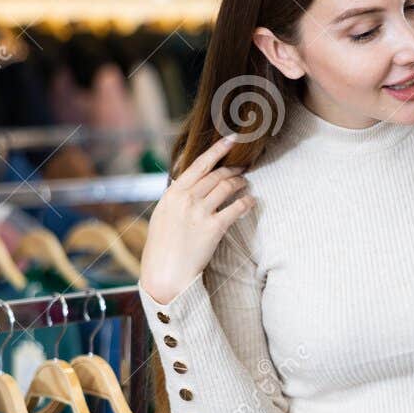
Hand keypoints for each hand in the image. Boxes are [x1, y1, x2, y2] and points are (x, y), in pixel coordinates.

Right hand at [139, 134, 253, 304]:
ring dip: (240, 183)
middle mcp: (186, 199)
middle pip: (216, 175)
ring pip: (227, 187)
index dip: (217, 150)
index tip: (232, 139)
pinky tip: (251, 201)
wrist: (165, 273)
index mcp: (172, 193)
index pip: (198, 164)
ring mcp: (199, 213)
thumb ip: (178, 197)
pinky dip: (246, 202)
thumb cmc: (163, 246)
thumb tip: (189, 181)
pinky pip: (236, 208)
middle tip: (243, 168)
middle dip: (233, 169)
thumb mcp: (163, 215)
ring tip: (246, 184)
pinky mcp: (213, 228)